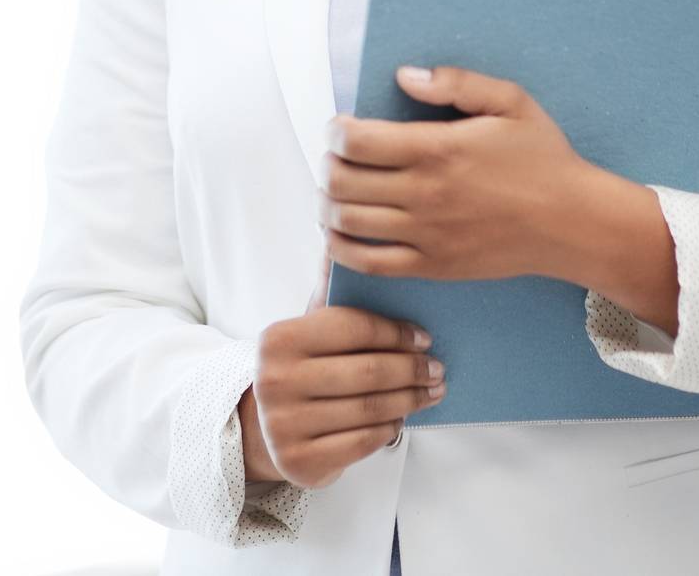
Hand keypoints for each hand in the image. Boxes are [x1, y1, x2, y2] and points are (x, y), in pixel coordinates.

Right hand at [238, 249, 445, 489]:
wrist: (262, 428)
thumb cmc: (301, 366)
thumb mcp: (309, 327)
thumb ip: (330, 290)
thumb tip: (337, 236)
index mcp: (279, 338)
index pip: (352, 327)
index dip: (395, 332)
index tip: (424, 336)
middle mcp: (276, 382)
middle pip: (366, 372)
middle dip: (411, 369)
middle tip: (437, 367)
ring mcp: (284, 426)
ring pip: (369, 409)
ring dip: (409, 399)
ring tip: (431, 391)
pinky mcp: (299, 463)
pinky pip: (361, 442)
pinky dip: (389, 428)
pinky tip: (401, 417)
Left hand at [317, 65, 593, 281]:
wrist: (571, 223)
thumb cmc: (543, 158)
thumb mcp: (510, 101)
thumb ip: (455, 82)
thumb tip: (404, 76)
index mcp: (437, 149)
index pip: (355, 142)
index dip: (335, 131)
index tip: (341, 127)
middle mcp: (423, 193)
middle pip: (341, 181)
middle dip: (328, 164)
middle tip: (337, 157)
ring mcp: (424, 234)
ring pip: (346, 221)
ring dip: (328, 202)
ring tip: (337, 189)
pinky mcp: (431, 266)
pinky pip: (368, 263)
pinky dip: (341, 248)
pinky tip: (340, 232)